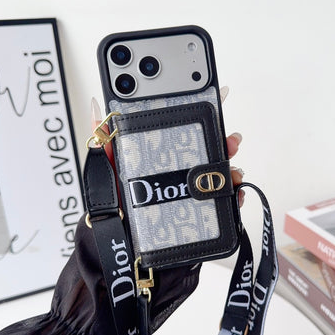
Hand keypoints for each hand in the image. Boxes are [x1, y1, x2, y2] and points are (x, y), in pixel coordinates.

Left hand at [91, 86, 244, 205]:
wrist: (119, 236)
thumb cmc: (114, 200)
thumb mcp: (106, 164)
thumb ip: (103, 136)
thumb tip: (98, 104)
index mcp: (160, 153)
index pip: (183, 127)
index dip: (202, 111)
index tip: (218, 97)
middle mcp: (177, 169)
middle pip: (208, 148)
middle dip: (224, 141)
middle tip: (231, 140)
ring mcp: (188, 190)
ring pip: (218, 173)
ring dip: (231, 168)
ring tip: (233, 171)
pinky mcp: (196, 211)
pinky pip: (221, 201)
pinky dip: (233, 196)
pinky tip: (236, 193)